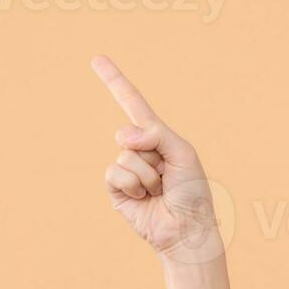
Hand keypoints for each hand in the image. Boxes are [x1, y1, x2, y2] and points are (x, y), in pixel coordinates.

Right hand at [93, 55, 221, 263]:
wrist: (186, 229)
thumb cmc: (193, 193)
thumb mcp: (182, 153)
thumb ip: (156, 134)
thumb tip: (123, 135)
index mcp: (158, 138)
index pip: (132, 103)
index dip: (114, 81)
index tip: (96, 58)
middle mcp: (140, 150)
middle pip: (128, 133)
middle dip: (151, 152)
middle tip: (168, 175)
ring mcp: (126, 170)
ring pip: (124, 155)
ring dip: (147, 174)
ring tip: (160, 189)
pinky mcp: (116, 190)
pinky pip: (114, 173)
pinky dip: (133, 185)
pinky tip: (145, 198)